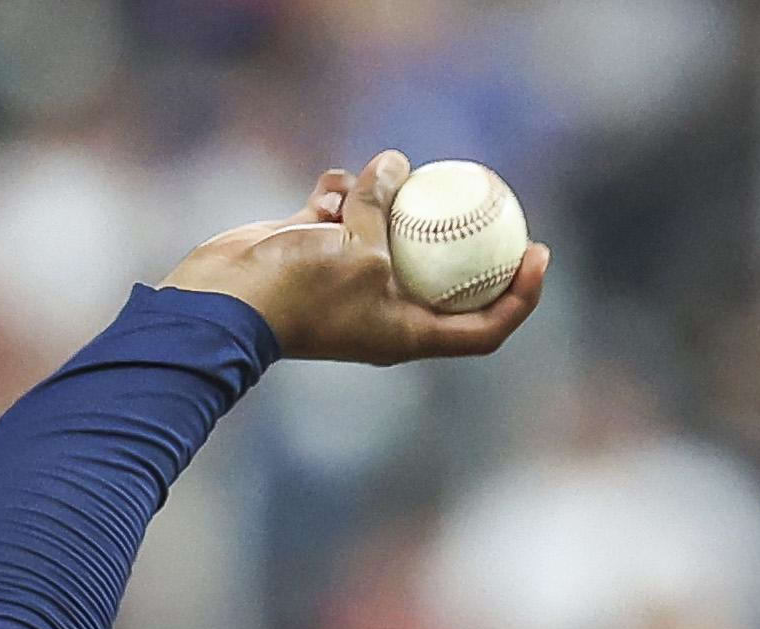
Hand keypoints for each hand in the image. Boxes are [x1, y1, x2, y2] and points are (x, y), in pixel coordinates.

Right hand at [163, 150, 547, 364]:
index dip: (520, 297)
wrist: (221, 301)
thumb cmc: (297, 290)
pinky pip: (344, 214)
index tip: (538, 254)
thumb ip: (383, 206)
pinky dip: (341, 195)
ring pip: (389, 232)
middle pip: (443, 274)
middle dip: (459, 233)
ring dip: (386, 201)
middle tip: (485, 194)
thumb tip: (395, 164)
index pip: (484, 328)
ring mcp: (349, 280)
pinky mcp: (316, 250)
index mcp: (408, 333)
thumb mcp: (357, 247)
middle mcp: (385, 310)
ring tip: (378, 180)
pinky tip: (333, 183)